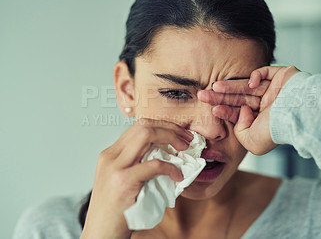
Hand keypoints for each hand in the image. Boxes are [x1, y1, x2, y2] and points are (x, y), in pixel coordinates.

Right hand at [81, 119, 192, 238]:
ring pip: (146, 135)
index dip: (163, 125)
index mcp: (110, 153)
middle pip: (143, 125)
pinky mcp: (123, 181)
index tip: (180, 134)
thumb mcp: (123, 181)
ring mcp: (115, 167)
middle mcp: (110, 156)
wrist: (101, 234)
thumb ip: (139, 165)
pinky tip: (178, 176)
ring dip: (171, 138)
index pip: (138, 126)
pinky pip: (154, 165)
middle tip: (187, 139)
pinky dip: (171, 167)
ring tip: (185, 149)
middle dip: (170, 128)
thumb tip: (169, 156)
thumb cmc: (117, 211)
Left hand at [197, 65, 299, 154]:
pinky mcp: (282, 76)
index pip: (240, 112)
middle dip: (220, 97)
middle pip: (239, 98)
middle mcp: (269, 104)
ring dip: (230, 86)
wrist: (300, 115)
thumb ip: (240, 130)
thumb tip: (241, 112)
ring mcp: (275, 90)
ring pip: (247, 86)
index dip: (225, 111)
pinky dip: (255, 76)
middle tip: (202, 95)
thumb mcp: (251, 142)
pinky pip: (265, 72)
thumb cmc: (277, 130)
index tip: (212, 110)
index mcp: (263, 119)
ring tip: (214, 87)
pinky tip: (250, 83)